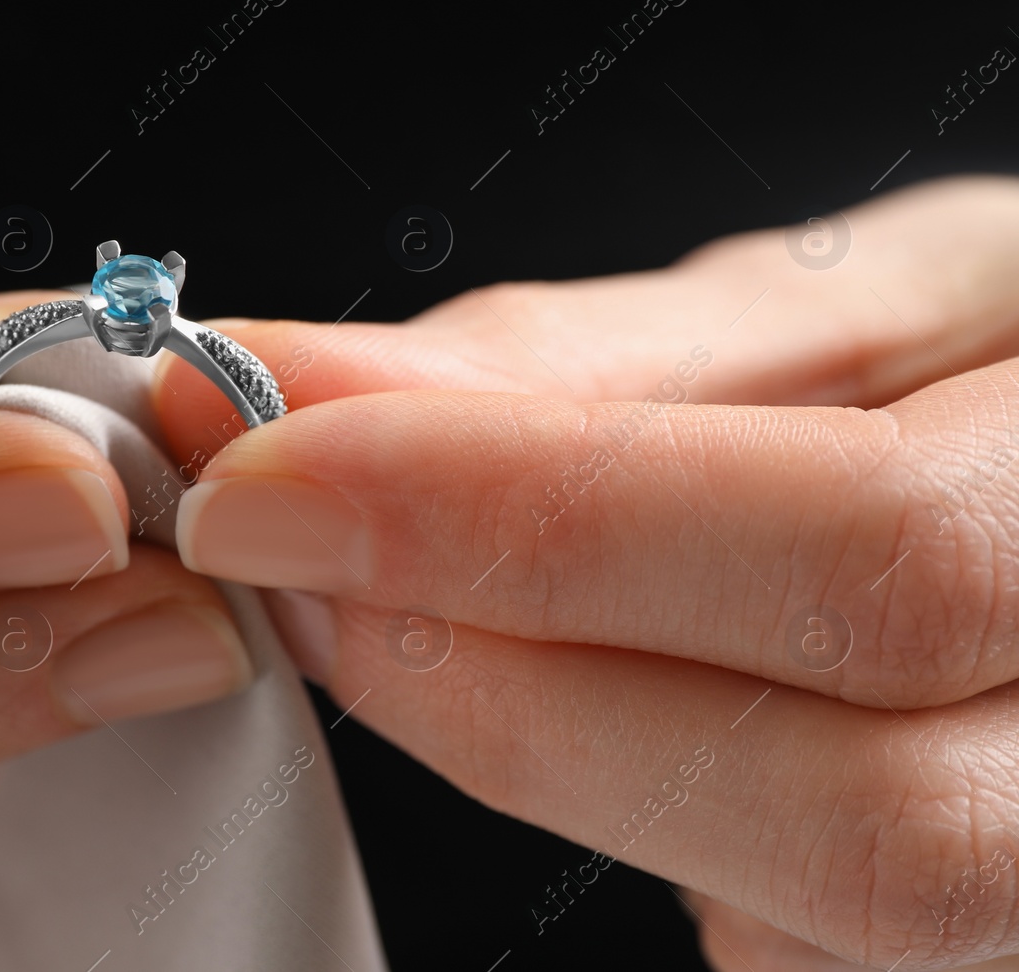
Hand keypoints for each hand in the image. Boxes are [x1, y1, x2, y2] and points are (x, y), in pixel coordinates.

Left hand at [157, 176, 1018, 968]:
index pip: (864, 553)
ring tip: (385, 604)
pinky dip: (634, 812)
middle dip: (491, 678)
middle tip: (281, 543)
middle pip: (852, 812)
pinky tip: (594, 697)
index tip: (262, 464)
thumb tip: (321, 395)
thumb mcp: (877, 302)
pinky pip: (780, 940)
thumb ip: (604, 367)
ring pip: (810, 914)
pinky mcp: (982, 948)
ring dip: (530, 749)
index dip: (524, 523)